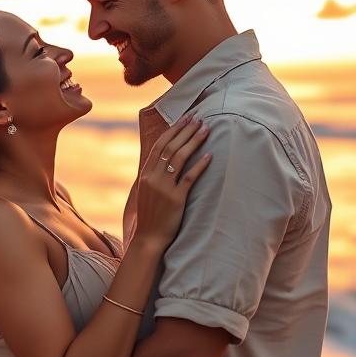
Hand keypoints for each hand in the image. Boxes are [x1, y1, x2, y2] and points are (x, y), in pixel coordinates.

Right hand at [134, 116, 211, 250]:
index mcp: (146, 174)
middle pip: (171, 148)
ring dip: (194, 141)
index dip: (173, 130)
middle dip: (186, 131)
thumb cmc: (151, 215)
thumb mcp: (147, 191)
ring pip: (180, 158)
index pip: (160, 145)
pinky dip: (200, 165)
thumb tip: (166, 158)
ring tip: (206, 129)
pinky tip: (209, 155)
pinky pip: (190, 178)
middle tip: (199, 118)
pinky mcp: (176, 200)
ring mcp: (164, 188)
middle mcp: (153, 178)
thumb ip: (155, 175)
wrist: (148, 238)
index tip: (185, 118)